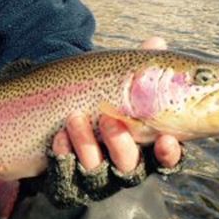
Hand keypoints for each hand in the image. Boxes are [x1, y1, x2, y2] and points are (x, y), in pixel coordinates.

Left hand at [51, 37, 183, 172]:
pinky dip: (63, 154)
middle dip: (120, 143)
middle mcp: (121, 163)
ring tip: (74, 118)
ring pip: (96, 170)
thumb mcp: (117, 78)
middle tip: (109, 118)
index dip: (169, 153)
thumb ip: (138, 66)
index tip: (165, 139)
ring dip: (87, 145)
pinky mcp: (67, 177)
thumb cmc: (95, 93)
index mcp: (142, 143)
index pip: (165, 158)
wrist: (49, 107)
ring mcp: (94, 174)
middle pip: (130, 166)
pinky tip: (59, 136)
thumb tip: (157, 42)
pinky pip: (67, 175)